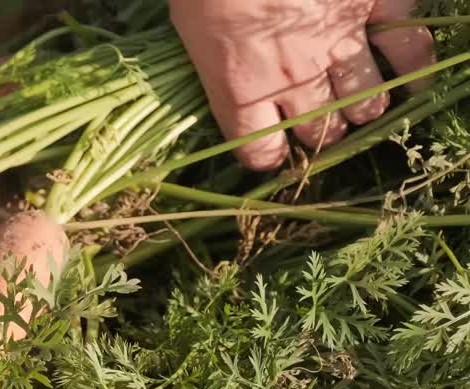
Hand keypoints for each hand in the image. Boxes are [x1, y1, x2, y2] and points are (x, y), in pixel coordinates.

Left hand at [168, 0, 436, 169]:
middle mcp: (294, 81)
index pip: (261, 152)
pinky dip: (415, 69)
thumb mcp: (189, 25)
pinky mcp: (377, 7)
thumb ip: (214, 61)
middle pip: (319, 131)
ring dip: (361, 109)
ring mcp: (341, 44)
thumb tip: (224, 73)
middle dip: (319, 135)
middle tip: (318, 125)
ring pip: (364, 102)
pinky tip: (417, 82)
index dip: (268, 157)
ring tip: (359, 107)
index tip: (270, 155)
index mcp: (241, 89)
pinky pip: (409, 48)